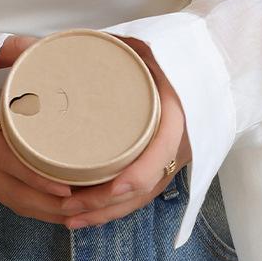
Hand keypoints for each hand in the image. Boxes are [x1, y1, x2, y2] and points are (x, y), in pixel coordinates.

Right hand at [0, 35, 74, 222]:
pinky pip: (13, 198)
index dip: (30, 174)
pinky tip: (63, 211)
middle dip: (43, 202)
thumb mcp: (4, 53)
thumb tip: (33, 48)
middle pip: (7, 186)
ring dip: (42, 211)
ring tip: (77, 211)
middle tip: (79, 203)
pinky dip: (36, 209)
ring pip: (11, 197)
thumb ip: (15, 49)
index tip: (64, 184)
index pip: (0, 155)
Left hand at [56, 35, 191, 227]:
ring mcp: (174, 155)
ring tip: (69, 217)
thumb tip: (48, 45)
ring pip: (142, 196)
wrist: (213, 61)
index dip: (137, 175)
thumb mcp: (152, 43)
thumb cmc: (177, 50)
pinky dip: (117, 206)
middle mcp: (179, 141)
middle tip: (67, 206)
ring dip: (107, 212)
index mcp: (179, 112)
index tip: (111, 188)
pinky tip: (90, 213)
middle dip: (107, 204)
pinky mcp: (164, 161)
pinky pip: (143, 192)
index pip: (161, 153)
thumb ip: (114, 44)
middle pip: (145, 186)